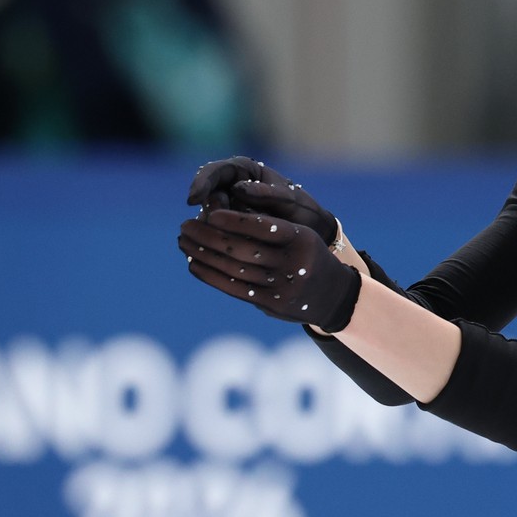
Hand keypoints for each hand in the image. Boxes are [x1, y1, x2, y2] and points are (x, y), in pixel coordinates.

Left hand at [180, 209, 361, 331]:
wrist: (333, 294)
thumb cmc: (308, 255)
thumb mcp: (301, 234)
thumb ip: (271, 227)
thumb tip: (222, 216)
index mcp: (302, 239)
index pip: (265, 227)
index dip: (235, 220)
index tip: (209, 212)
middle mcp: (294, 264)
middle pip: (243, 250)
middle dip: (209, 236)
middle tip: (185, 225)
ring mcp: (283, 287)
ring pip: (235, 270)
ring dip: (203, 255)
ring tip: (184, 241)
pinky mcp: (271, 304)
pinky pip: (235, 288)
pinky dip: (211, 275)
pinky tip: (193, 263)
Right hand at [186, 157, 339, 245]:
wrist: (310, 234)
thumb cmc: (302, 210)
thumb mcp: (289, 200)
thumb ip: (266, 193)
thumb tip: (237, 188)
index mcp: (243, 170)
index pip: (214, 171)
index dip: (200, 183)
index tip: (192, 199)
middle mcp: (230, 187)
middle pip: (207, 197)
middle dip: (212, 212)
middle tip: (224, 226)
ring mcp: (226, 209)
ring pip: (207, 218)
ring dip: (215, 230)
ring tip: (237, 241)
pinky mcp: (226, 229)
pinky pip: (214, 234)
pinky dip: (217, 242)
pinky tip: (225, 253)